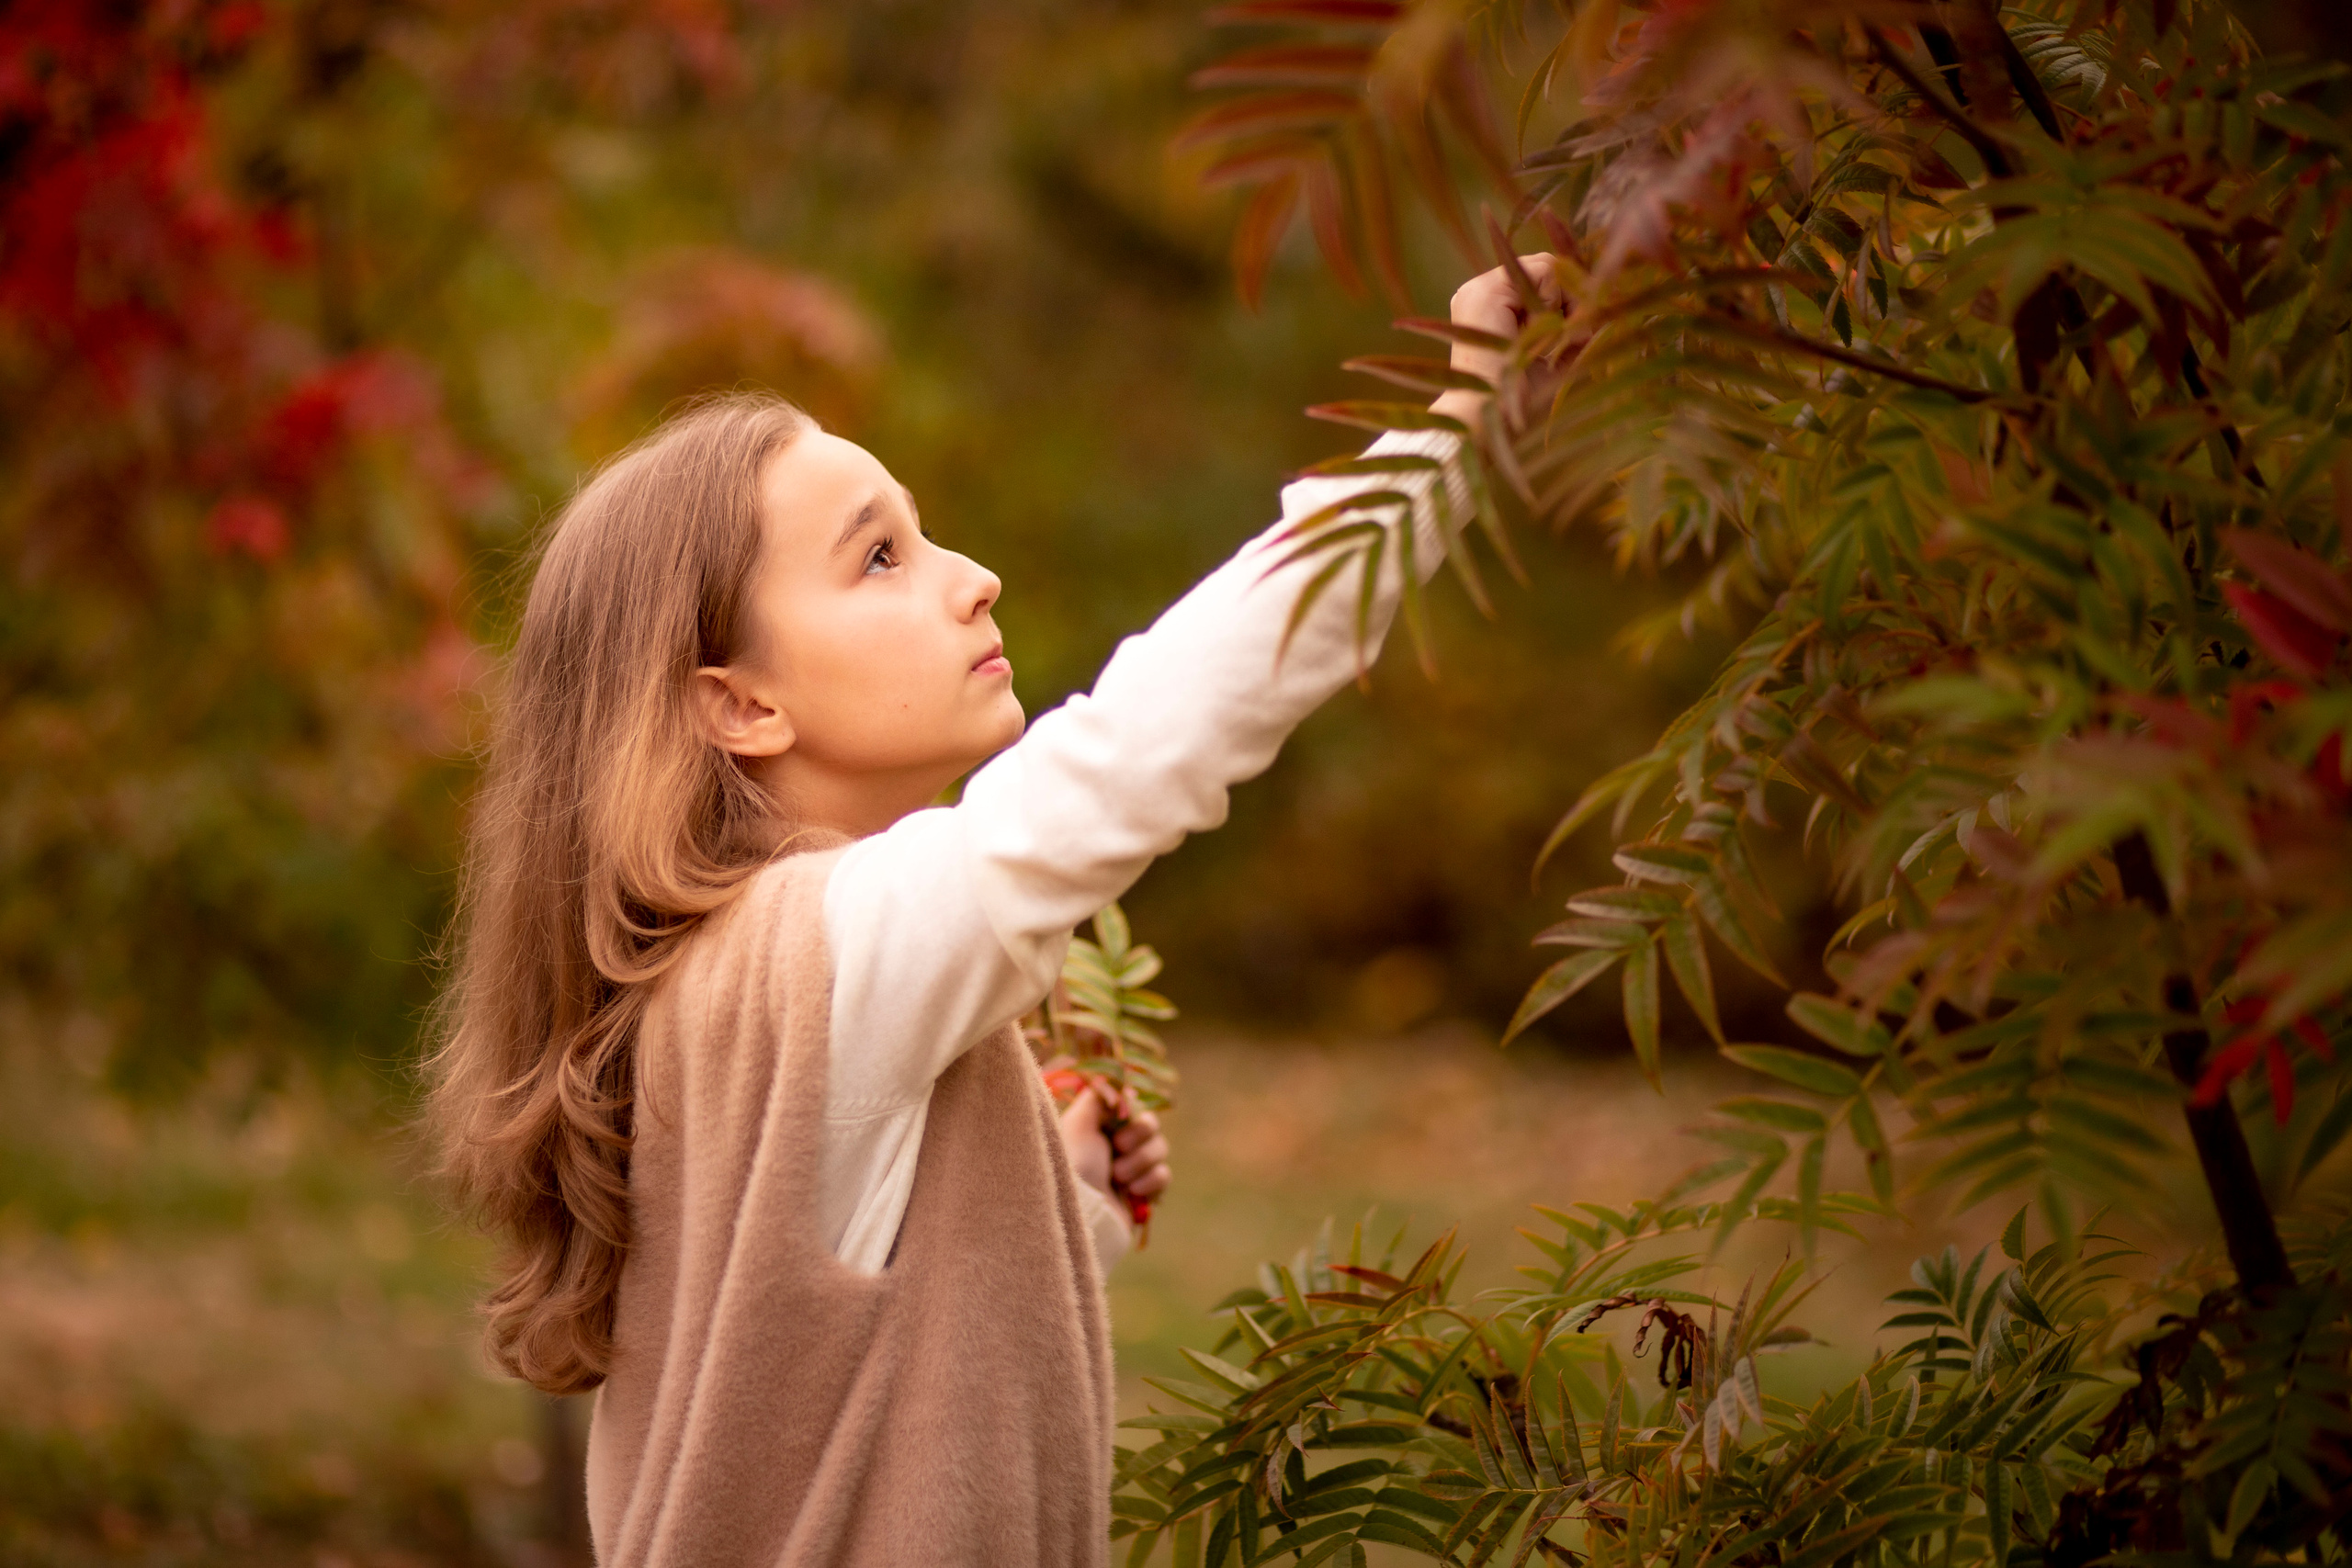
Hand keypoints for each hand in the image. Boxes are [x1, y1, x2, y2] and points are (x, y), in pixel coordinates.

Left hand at [1056, 1084, 1170, 1222]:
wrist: (1082, 1213)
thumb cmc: (1075, 1164)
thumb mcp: (1079, 1121)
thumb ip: (1100, 1096)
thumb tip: (1119, 1080)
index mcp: (1100, 1126)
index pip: (1134, 1107)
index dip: (1133, 1117)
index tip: (1118, 1125)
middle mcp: (1115, 1146)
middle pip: (1152, 1127)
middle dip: (1139, 1138)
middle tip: (1117, 1149)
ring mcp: (1130, 1170)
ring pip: (1161, 1150)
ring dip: (1141, 1162)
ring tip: (1118, 1178)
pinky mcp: (1142, 1194)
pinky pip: (1164, 1176)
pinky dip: (1150, 1183)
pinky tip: (1132, 1193)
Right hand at [1428, 253, 1572, 430]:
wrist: (1493, 418)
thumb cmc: (1519, 400)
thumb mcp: (1552, 362)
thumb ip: (1571, 337)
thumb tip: (1602, 317)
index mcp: (1489, 308)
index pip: (1538, 280)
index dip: (1568, 298)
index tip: (1582, 329)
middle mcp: (1480, 292)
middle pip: (1544, 268)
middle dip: (1571, 296)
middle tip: (1580, 330)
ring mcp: (1481, 288)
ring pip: (1546, 265)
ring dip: (1565, 299)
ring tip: (1563, 333)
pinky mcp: (1488, 290)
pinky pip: (1541, 271)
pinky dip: (1556, 298)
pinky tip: (1548, 327)